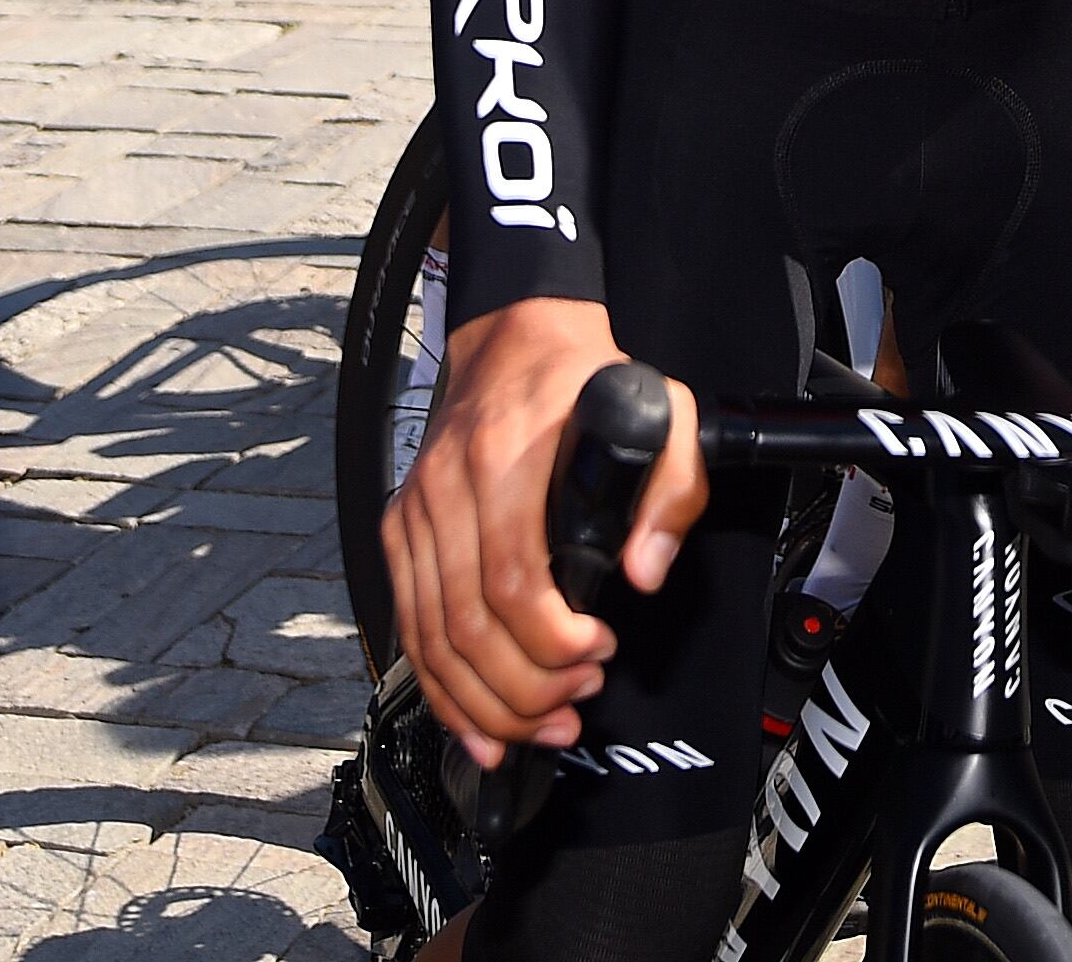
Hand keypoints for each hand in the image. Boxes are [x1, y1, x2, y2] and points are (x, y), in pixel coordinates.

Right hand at [381, 297, 706, 761]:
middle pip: (468, 624)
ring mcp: (414, 514)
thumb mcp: (662, 413)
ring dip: (487, 705)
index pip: (512, 576)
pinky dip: (441, 691)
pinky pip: (410, 629)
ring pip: (432, 640)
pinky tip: (480, 728)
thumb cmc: (584, 385)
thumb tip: (644, 573)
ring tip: (543, 727)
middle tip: (577, 703)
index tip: (599, 649)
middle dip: (526, 687)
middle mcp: (445, 489)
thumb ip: (671, 491)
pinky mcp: (400, 533)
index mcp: (502, 458)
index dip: (553, 637)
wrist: (514, 343)